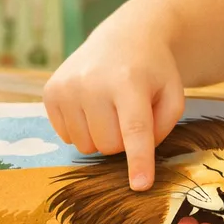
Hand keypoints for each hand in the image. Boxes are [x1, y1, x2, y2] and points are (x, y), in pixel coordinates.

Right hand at [42, 25, 184, 190]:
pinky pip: (67, 138)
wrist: (125, 37)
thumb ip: (162, 128)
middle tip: (129, 113)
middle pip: (108, 146)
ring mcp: (66, 87)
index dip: (138, 161)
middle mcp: (92, 83)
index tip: (141, 186)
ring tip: (110, 107)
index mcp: (128, 82)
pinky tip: (91, 105)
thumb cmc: (152, 72)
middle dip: (123, 140)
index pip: (134, 129)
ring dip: (102, 135)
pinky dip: (83, 129)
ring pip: (86, 146)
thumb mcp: (172, 94)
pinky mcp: (50, 93)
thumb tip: (135, 157)